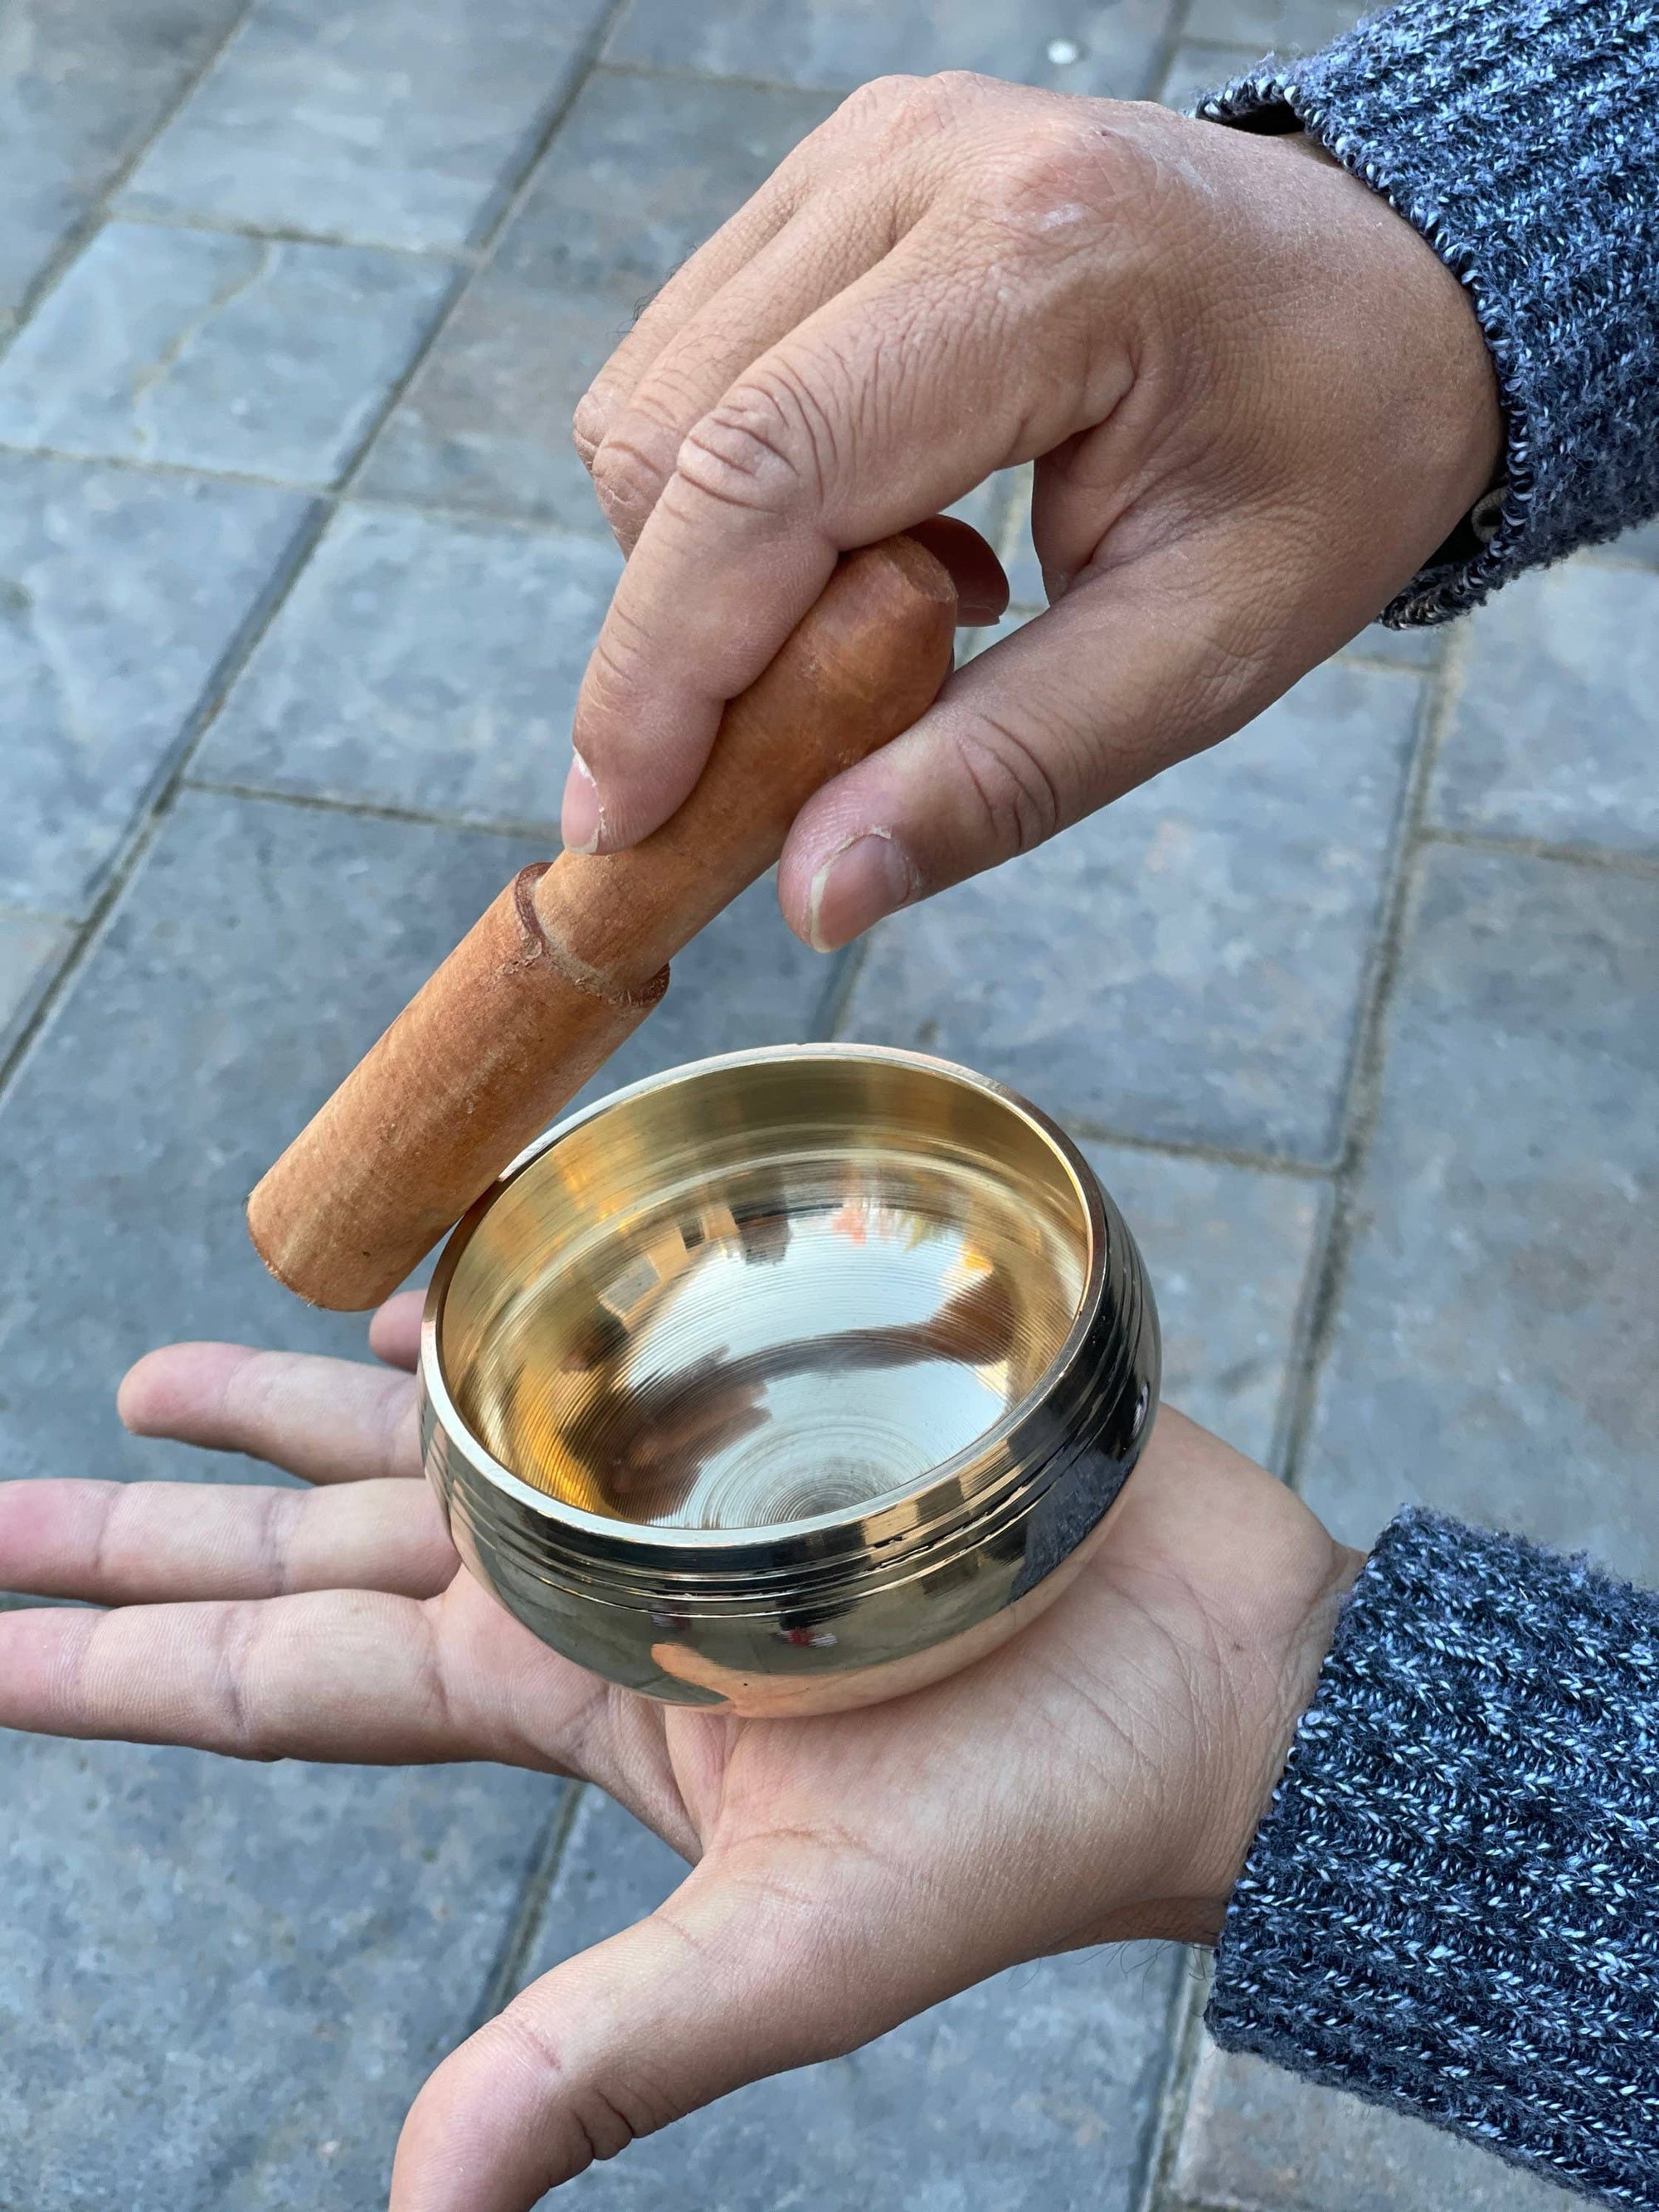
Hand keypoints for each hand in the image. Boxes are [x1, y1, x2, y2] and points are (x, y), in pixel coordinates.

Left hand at [0, 1298, 1360, 2210]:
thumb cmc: (1033, 1829)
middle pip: (312, 1545)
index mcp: (555, 1694)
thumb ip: (612, 2051)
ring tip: (155, 1374)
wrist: (1217, 1690)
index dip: (114, 1661)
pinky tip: (414, 1286)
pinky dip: (493, 1299)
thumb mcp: (803, 1950)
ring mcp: (670, 1478)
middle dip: (149, 1522)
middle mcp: (580, 1583)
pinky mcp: (768, 1379)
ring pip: (423, 1431)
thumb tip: (424, 2200)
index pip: (278, 1676)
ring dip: (288, 1408)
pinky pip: (589, 1319)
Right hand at [564, 75, 1500, 948]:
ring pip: (648, 407)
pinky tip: (883, 534)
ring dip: (710, 573)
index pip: (763, 468)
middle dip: (684, 642)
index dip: (662, 666)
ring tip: (895, 616)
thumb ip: (1002, 773)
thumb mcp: (1201, 654)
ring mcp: (864, 151)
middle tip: (811, 748)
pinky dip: (735, 505)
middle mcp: (922, 161)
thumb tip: (812, 895)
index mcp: (1045, 255)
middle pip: (670, 440)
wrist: (1391, 291)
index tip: (622, 825)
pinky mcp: (832, 179)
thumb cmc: (1326, 461)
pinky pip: (688, 371)